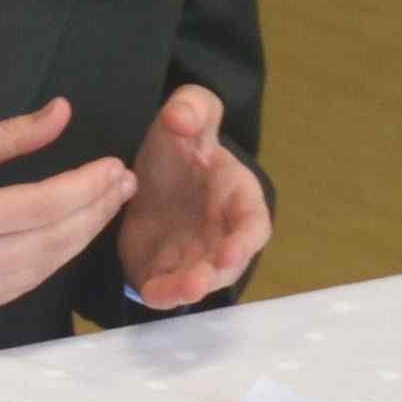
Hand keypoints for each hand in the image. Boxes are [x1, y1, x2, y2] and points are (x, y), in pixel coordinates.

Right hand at [0, 96, 132, 322]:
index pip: (43, 205)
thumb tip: (61, 113)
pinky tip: (69, 236)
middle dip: (95, 211)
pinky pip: (22, 286)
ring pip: (43, 269)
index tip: (115, 165)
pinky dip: (52, 260)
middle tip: (124, 183)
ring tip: (107, 205)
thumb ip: (4, 137)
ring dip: (82, 237)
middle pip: (53, 241)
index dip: (87, 186)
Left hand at [114, 84, 267, 310]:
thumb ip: (192, 107)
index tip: (230, 251)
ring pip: (197, 281)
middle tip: (197, 282)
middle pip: (227, 264)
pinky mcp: (164, 269)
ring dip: (187, 290)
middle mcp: (222, 234)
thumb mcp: (187, 114)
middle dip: (213, 275)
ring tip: (173, 292)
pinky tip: (150, 293)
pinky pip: (165, 288)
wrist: (149, 171)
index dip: (244, 241)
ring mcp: (194, 256)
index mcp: (238, 198)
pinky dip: (160, 294)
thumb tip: (180, 117)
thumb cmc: (182, 146)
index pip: (252, 224)